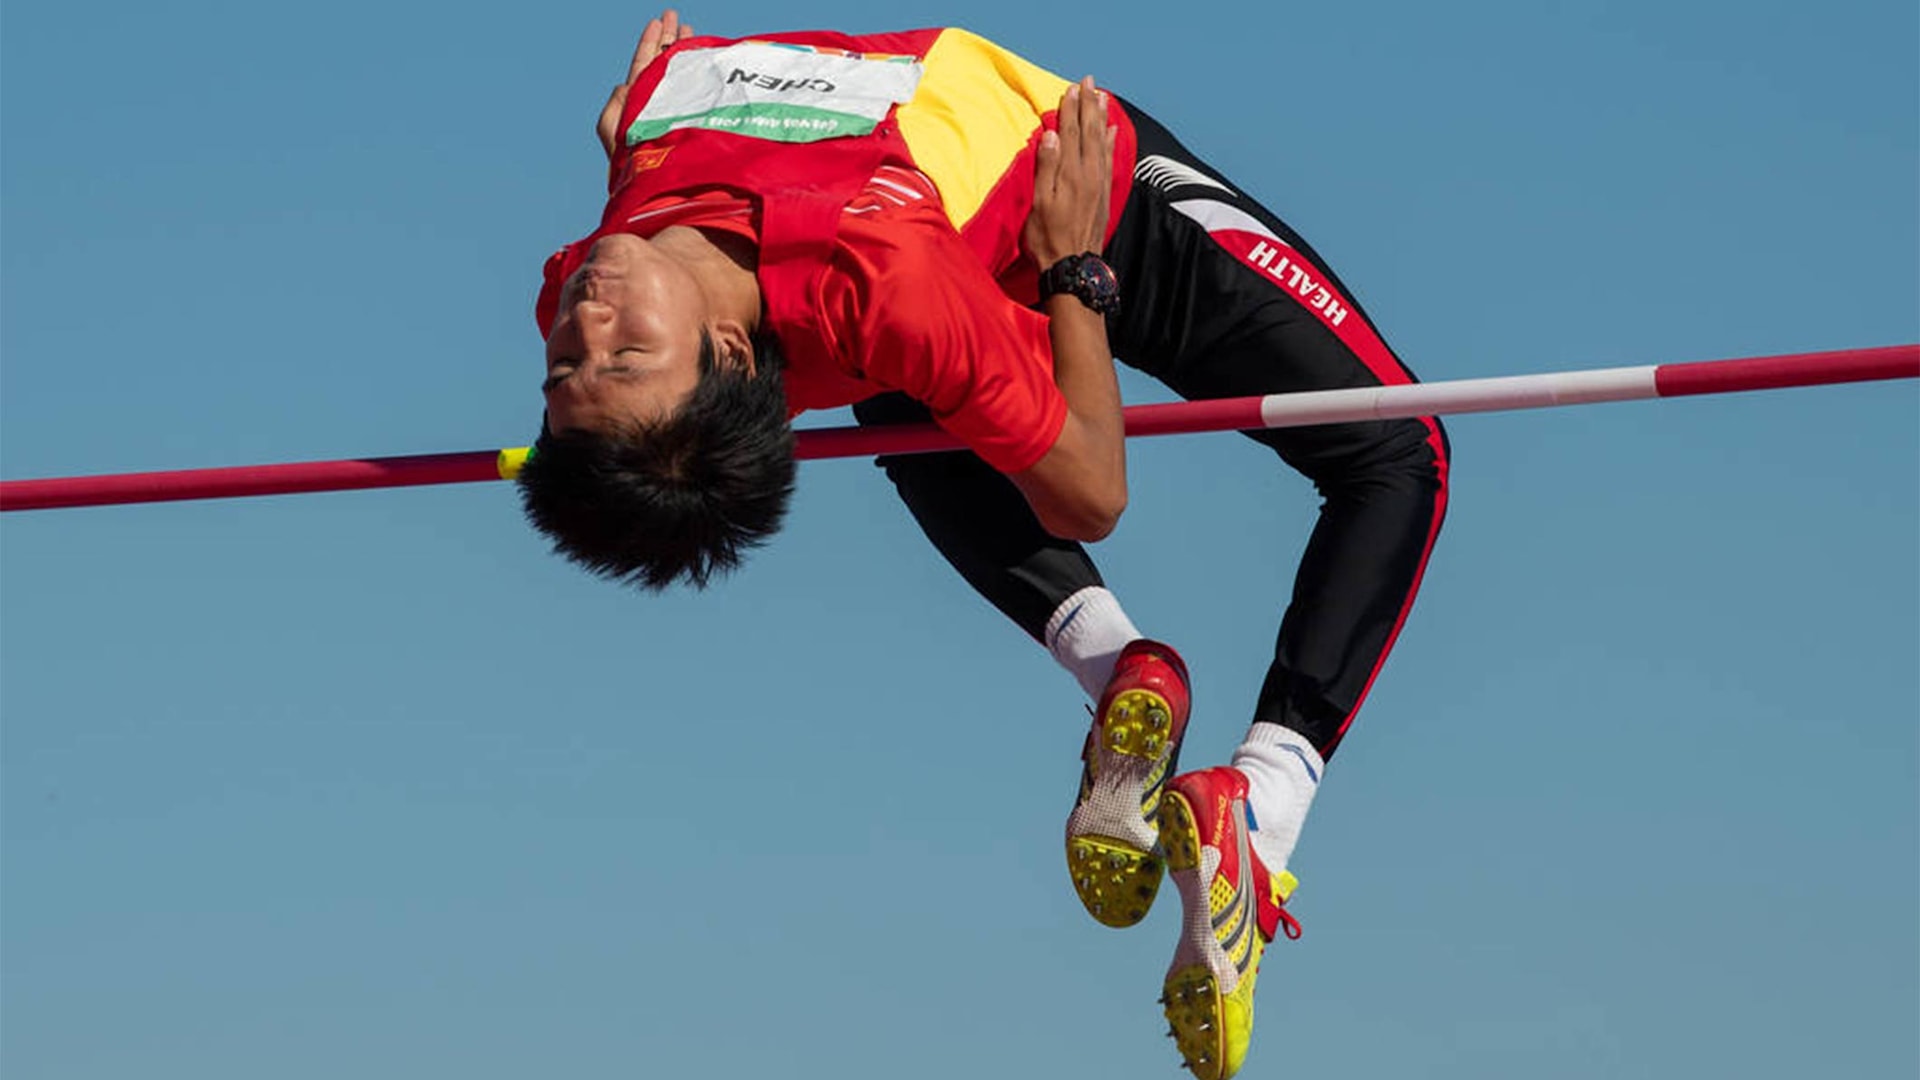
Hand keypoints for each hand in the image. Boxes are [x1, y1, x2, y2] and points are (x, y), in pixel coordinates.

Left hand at [597, 9, 696, 158]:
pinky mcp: (694, 120)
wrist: (661, 187)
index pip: (643, 65)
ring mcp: (677, 111)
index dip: (650, 42)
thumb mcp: (613, 131)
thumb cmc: (633, 165)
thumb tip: (624, 86)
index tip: (659, 21)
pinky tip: (705, 59)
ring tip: (690, 31)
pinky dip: (698, 72)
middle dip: (669, 40)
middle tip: (677, 18)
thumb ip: (616, 106)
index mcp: (638, 103)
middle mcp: (659, 105)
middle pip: (662, 64)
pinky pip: (695, 90)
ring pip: (679, 74)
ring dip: (683, 51)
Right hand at [1024, 77, 1117, 269]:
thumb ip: (1046, 167)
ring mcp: (1099, 183)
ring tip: (1102, 97)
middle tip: (1089, 82)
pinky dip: (1109, 141)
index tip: (1071, 87)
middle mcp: (1088, 174)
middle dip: (1088, 105)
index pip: (1070, 132)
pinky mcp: (1104, 193)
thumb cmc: (1048, 237)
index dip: (1071, 108)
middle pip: (1089, 131)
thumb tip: (1052, 134)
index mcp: (1070, 173)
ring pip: (1101, 141)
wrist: (1073, 266)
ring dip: (1100, 117)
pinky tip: (1110, 131)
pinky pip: (1109, 159)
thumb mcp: (1038, 203)